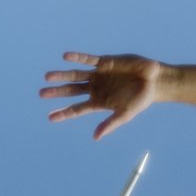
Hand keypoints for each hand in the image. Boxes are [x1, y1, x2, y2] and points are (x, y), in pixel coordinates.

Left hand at [40, 51, 160, 139]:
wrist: (154, 81)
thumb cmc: (141, 101)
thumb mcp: (125, 115)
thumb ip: (109, 124)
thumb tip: (95, 138)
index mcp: (98, 103)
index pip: (76, 109)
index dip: (63, 113)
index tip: (50, 117)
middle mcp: (95, 88)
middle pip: (71, 91)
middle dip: (57, 92)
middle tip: (41, 94)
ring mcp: (98, 75)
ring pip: (75, 75)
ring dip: (62, 75)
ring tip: (47, 77)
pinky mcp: (104, 62)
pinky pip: (88, 59)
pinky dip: (77, 58)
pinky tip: (65, 57)